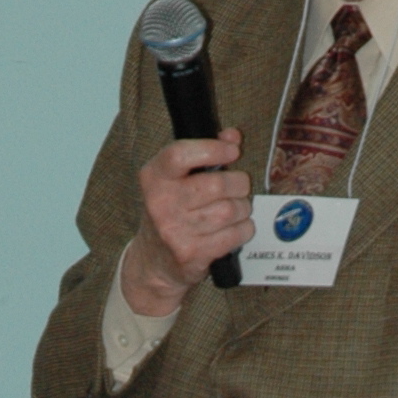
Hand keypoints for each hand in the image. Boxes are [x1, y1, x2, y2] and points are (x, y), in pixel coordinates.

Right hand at [121, 129, 253, 311]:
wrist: (154, 262)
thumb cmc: (172, 212)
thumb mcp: (177, 180)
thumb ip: (204, 154)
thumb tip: (232, 136)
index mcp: (153, 177)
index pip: (180, 154)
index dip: (212, 149)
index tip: (232, 150)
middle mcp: (160, 203)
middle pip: (216, 185)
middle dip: (238, 184)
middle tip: (238, 187)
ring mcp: (174, 231)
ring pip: (229, 211)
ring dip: (242, 208)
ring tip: (236, 209)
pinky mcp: (191, 254)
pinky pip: (234, 235)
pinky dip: (243, 229)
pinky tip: (236, 228)